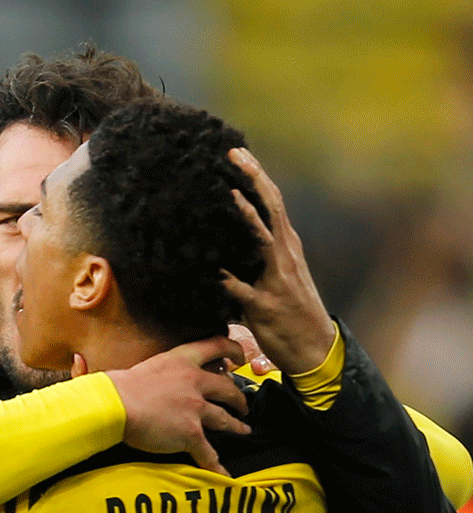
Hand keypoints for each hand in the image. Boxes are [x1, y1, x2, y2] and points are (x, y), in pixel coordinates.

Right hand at [107, 336, 250, 476]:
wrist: (116, 404)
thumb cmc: (121, 387)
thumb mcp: (149, 366)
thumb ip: (165, 372)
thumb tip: (166, 382)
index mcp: (182, 361)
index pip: (216, 346)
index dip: (233, 350)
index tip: (241, 356)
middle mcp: (194, 382)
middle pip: (227, 388)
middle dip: (238, 398)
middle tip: (243, 405)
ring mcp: (196, 408)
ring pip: (225, 419)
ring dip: (236, 426)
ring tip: (243, 431)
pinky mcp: (191, 432)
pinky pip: (208, 452)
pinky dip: (217, 465)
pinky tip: (223, 473)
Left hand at [221, 148, 335, 374]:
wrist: (313, 347)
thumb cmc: (292, 308)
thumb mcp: (280, 272)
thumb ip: (260, 250)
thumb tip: (232, 231)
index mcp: (286, 245)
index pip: (272, 201)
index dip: (256, 175)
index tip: (237, 153)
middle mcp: (284, 254)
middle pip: (269, 208)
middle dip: (252, 179)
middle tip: (232, 155)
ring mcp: (276, 278)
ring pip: (261, 239)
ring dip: (244, 216)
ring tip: (226, 194)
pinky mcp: (264, 305)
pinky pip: (241, 289)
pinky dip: (226, 278)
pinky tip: (209, 269)